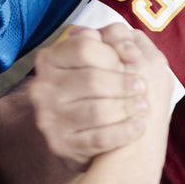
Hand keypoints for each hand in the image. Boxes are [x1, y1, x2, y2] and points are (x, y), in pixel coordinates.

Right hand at [21, 24, 154, 170]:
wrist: (84, 129)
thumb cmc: (99, 83)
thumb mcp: (104, 55)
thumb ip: (114, 39)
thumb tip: (128, 47)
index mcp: (49, 58)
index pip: (84, 48)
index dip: (113, 53)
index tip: (134, 58)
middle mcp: (41, 87)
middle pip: (92, 80)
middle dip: (123, 84)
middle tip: (143, 87)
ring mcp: (47, 117)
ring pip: (96, 111)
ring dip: (126, 108)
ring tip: (143, 106)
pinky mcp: (60, 144)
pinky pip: (98, 138)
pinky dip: (123, 132)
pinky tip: (137, 126)